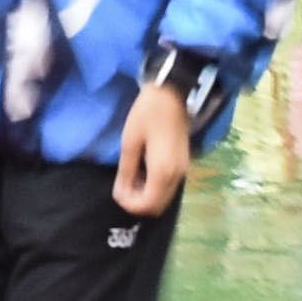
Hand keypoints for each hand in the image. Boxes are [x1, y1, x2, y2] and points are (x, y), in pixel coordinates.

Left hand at [112, 66, 198, 222]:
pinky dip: (155, 187)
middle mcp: (176, 176)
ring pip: (164, 198)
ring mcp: (183, 171)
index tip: (117, 191)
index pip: (147, 205)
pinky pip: (169, 187)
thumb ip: (126, 171)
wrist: (172, 94)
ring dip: (146, 195)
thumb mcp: (130, 142)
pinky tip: (143, 171)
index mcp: (162, 172)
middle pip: (157, 207)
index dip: (129, 204)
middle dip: (138, 202)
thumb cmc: (147, 114)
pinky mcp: (184, 164)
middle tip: (122, 186)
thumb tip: (121, 193)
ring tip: (131, 178)